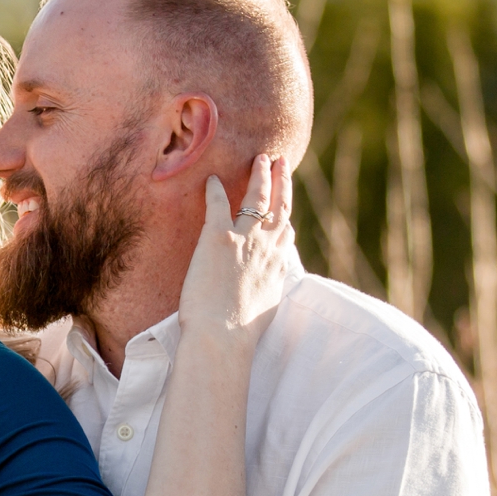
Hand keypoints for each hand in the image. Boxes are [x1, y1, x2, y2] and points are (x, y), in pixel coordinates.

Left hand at [178, 153, 293, 347]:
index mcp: (277, 266)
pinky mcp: (217, 238)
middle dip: (281, 181)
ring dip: (260, 175)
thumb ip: (269, 289)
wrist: (222, 336)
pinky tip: (212, 180)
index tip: (284, 203)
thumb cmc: (239, 332)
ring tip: (260, 159)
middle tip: (281, 161)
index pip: (285, 232)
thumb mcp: (265, 308)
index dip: (284, 215)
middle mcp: (266, 248)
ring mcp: (244, 240)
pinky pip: (218, 205)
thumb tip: (270, 286)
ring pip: (257, 198)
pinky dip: (215, 190)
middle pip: (279, 205)